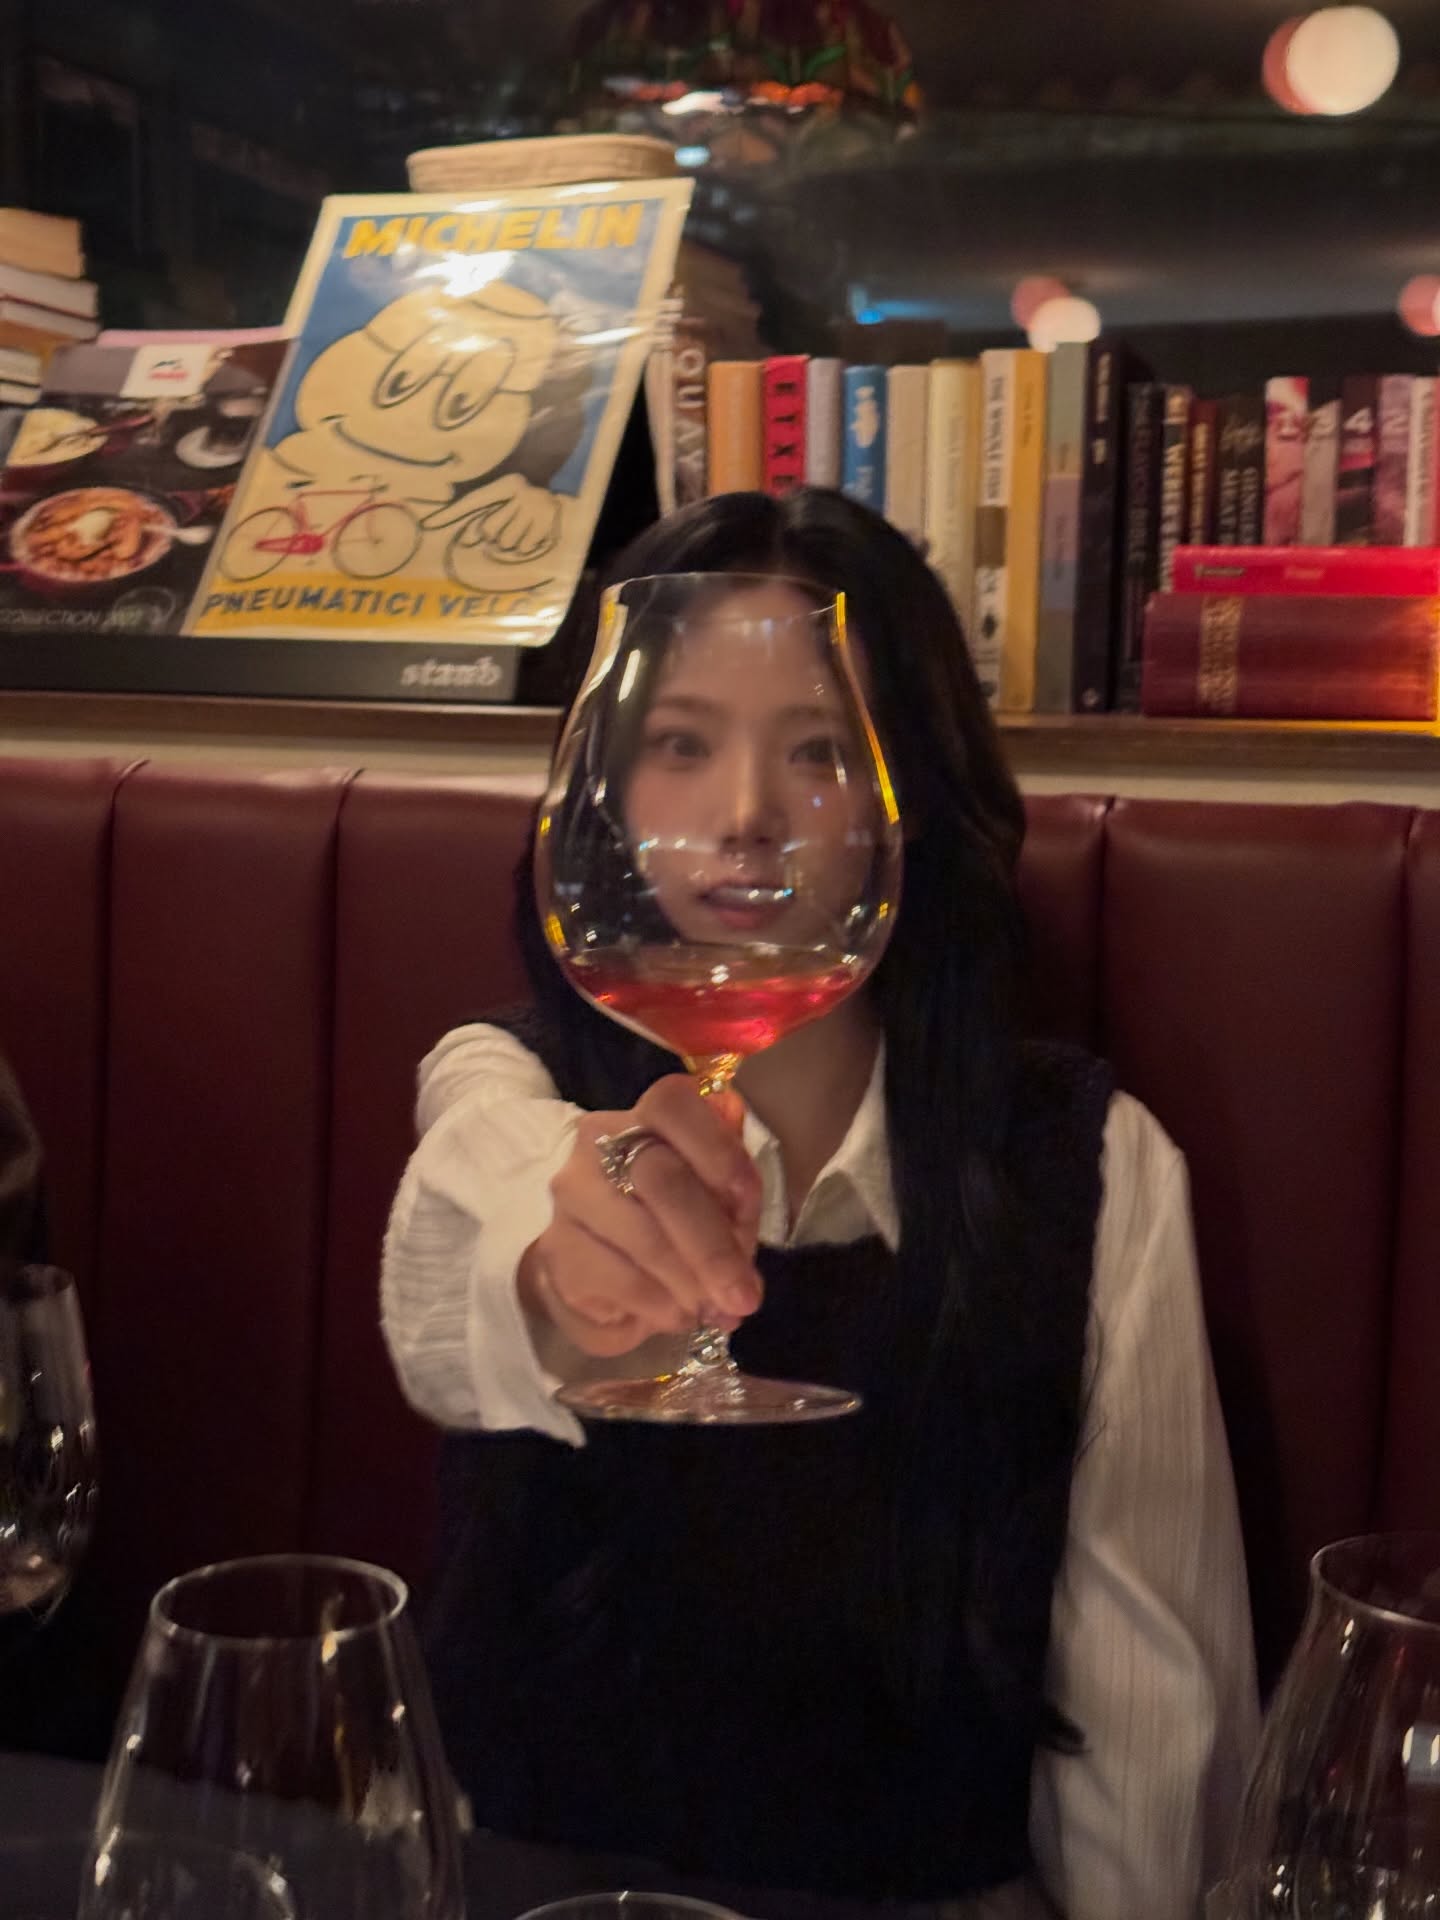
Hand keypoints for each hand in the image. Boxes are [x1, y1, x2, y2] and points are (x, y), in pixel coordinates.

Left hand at [423, 476, 560, 561]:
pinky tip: (530, 535)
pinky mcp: (548, 524)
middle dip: (493, 533)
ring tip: (518, 530)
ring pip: (508, 542)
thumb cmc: (523, 496)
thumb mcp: (502, 490)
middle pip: (490, 530)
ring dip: (510, 542)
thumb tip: (437, 515)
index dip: (451, 513)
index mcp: (505, 483)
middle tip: (502, 527)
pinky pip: (525, 548)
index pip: (473, 501)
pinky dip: (525, 546)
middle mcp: (521, 493)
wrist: (563, 492)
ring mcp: (536, 509)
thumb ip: (472, 500)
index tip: (429, 524)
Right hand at [519, 1076, 764, 1358]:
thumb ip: (735, 1200)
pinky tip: (675, 1313)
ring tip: (715, 1309)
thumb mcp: (718, 1203)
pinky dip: (660, 1305)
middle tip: (744, 1294)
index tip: (745, 1197)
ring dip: (690, 1283)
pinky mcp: (557, 1250)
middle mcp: (599, 1145)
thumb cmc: (673, 1225)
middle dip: (712, 1245)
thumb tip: (740, 1224)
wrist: (600, 1273)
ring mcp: (571, 1196)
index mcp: (647, 1118)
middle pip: (662, 1179)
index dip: (716, 1147)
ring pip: (643, 1237)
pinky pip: (619, 1281)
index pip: (673, 1105)